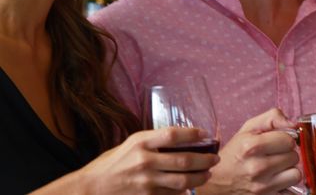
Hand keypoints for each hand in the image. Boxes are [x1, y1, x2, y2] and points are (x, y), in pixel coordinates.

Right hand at [78, 127, 218, 194]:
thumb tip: (182, 139)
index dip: (192, 134)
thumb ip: (153, 141)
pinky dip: (185, 190)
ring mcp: (146, 181)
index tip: (205, 134)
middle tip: (215, 158)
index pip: (172, 135)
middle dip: (205, 160)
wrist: (92, 188)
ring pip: (183, 180)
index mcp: (140, 143)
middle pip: (184, 160)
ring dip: (200, 177)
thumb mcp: (130, 144)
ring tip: (208, 173)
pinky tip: (190, 187)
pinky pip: (173, 194)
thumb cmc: (113, 163)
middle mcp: (144, 161)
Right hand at [200, 108, 301, 193]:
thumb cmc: (235, 152)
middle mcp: (257, 167)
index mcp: (251, 146)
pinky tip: (277, 180)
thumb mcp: (248, 128)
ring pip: (296, 175)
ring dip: (289, 170)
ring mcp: (262, 187)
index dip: (285, 139)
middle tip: (275, 155)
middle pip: (294, 157)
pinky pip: (292, 192)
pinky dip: (287, 186)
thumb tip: (294, 124)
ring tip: (277, 168)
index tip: (277, 142)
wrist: (217, 182)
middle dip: (287, 154)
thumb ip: (272, 118)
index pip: (288, 140)